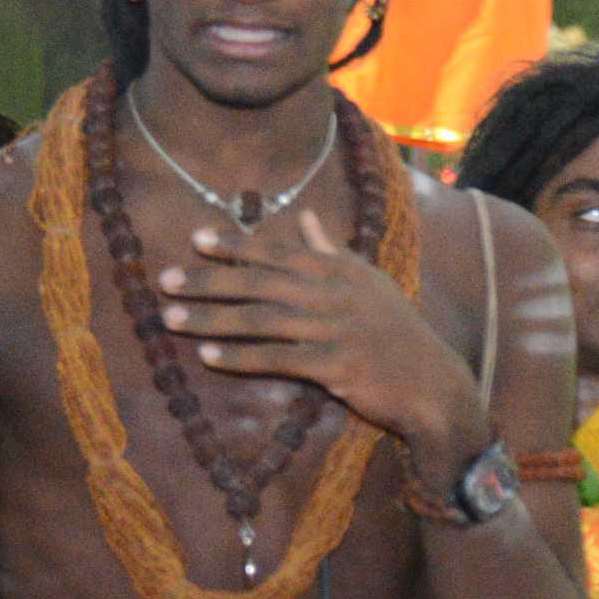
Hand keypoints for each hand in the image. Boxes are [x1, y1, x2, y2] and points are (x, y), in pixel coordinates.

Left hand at [157, 207, 480, 457]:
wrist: (433, 383)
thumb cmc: (397, 330)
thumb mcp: (369, 283)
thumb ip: (332, 251)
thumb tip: (305, 215)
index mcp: (341, 271)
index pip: (279, 251)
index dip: (236, 244)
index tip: (195, 239)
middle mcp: (336, 295)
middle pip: (261, 283)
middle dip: (210, 280)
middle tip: (165, 281)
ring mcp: (336, 331)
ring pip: (262, 320)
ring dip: (212, 320)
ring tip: (171, 320)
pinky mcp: (336, 367)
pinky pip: (278, 360)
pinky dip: (240, 358)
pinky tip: (209, 358)